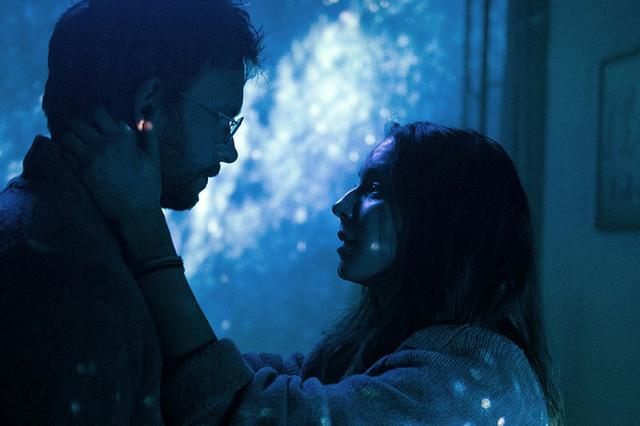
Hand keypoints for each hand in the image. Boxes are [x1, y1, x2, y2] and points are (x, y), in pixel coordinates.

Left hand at [60, 108, 161, 230]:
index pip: (99, 113)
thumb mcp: (153, 160)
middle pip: (76, 123)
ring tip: (78, 144)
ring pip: (67, 138)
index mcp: (121, 139)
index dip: (98, 116)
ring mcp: (89, 160)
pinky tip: (76, 157)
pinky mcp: (81, 174)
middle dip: (79, 124)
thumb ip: (150, 137)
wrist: (135, 212)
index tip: (100, 122)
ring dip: (71, 138)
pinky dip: (68, 153)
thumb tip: (147, 120)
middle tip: (84, 132)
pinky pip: (65, 155)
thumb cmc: (148, 186)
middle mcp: (102, 146)